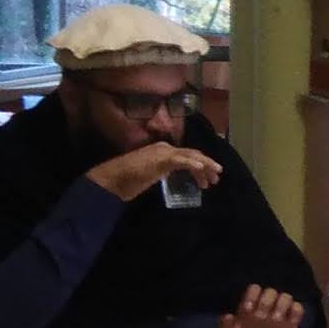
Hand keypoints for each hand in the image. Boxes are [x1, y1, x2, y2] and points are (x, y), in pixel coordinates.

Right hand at [91, 141, 218, 202]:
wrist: (112, 180)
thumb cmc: (126, 180)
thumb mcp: (149, 175)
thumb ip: (161, 173)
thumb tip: (169, 177)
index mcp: (161, 150)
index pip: (186, 156)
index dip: (200, 166)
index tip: (207, 179)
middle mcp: (164, 147)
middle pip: (193, 154)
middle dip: (207, 166)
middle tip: (216, 178)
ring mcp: (163, 152)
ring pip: (192, 156)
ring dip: (206, 166)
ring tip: (215, 177)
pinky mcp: (162, 159)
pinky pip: (183, 160)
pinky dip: (194, 164)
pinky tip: (203, 169)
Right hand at [221, 285, 307, 327]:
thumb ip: (226, 324)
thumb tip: (230, 315)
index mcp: (246, 313)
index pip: (254, 289)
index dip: (256, 291)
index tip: (256, 298)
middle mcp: (262, 314)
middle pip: (271, 292)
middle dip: (270, 296)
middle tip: (270, 304)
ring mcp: (278, 320)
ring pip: (286, 298)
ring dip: (284, 301)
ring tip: (282, 308)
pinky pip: (297, 310)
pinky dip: (296, 309)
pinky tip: (292, 313)